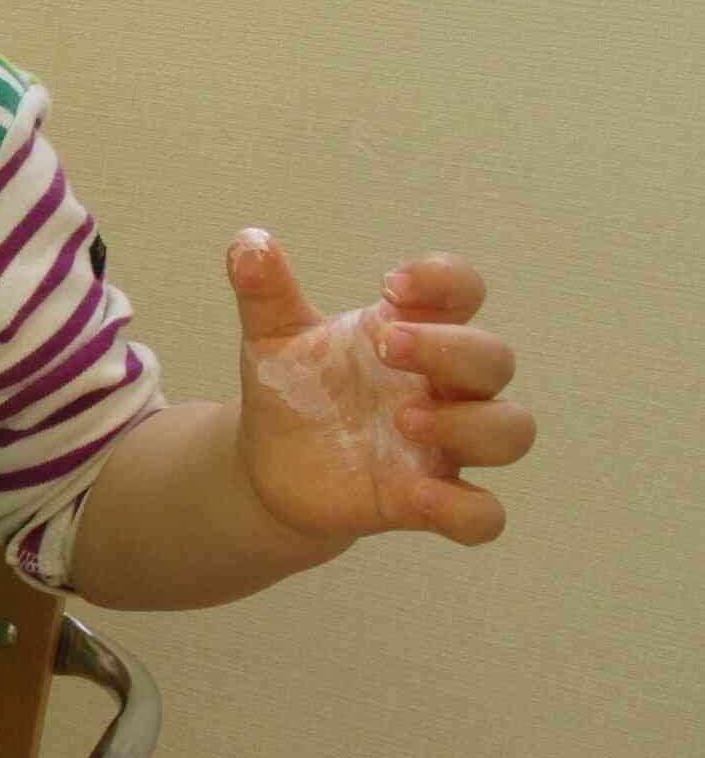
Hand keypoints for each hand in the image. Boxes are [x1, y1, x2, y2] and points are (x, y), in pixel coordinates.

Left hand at [226, 229, 534, 548]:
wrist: (272, 464)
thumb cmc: (295, 389)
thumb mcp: (272, 336)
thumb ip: (263, 290)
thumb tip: (247, 243)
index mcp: (412, 331)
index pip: (461, 290)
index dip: (444, 280)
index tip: (390, 284)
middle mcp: (441, 385)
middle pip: (493, 358)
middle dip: (449, 349)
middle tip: (385, 347)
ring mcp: (442, 444)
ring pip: (510, 430)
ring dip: (469, 424)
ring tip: (403, 420)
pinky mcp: (428, 500)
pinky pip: (482, 514)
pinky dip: (463, 508)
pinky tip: (415, 497)